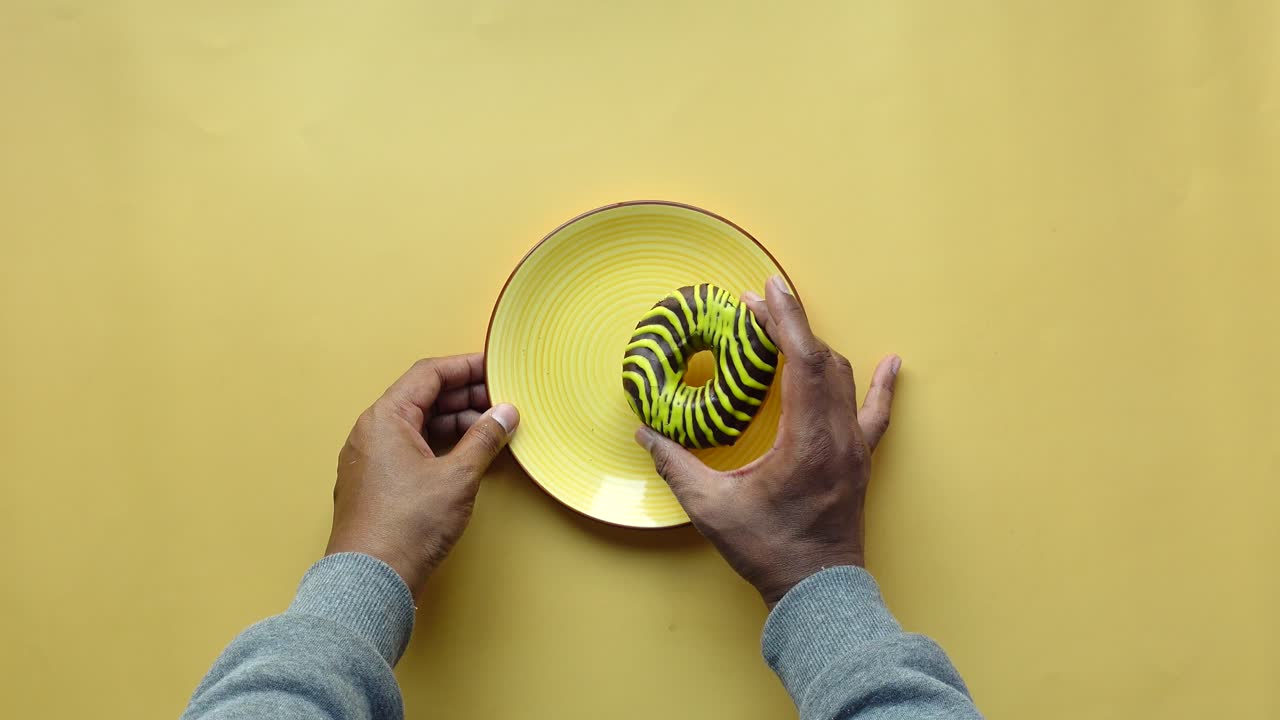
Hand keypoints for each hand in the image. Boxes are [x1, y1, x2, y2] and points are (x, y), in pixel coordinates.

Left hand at [326, 354, 518, 598]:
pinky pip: (411, 450)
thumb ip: (484, 439)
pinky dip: (440, 446)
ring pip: (418, 426)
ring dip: (455, 424)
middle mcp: (371, 433)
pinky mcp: (376, 484)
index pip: (429, 374)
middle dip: (465, 398)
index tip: (495, 368)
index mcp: (384, 418)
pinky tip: (468, 457)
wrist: (370, 580)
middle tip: (502, 403)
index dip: (466, 367)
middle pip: (423, 399)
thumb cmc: (406, 527)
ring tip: (492, 432)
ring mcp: (371, 459)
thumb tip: (505, 414)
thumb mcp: (457, 476)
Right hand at [636, 276, 899, 606]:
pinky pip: (877, 414)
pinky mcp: (860, 461)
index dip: (783, 321)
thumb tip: (646, 434)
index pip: (802, 362)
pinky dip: (882, 385)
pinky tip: (892, 363)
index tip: (764, 291)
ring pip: (843, 380)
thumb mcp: (712, 508)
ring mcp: (855, 448)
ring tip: (787, 330)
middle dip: (791, 326)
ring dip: (815, 349)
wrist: (818, 592)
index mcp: (807, 441)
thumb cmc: (768, 550)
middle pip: (823, 361)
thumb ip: (677, 466)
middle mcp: (838, 437)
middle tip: (757, 306)